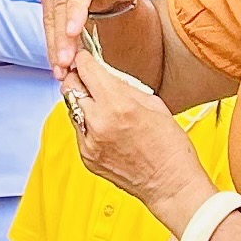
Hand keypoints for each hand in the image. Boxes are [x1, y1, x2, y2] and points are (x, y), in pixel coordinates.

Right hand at [38, 0, 153, 71]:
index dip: (76, 8)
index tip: (73, 32)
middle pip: (62, 0)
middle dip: (62, 33)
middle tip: (66, 60)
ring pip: (51, 11)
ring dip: (54, 41)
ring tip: (60, 67)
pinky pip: (47, 17)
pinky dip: (52, 40)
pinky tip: (57, 60)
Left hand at [64, 52, 209, 224]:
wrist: (170, 184)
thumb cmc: (170, 145)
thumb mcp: (153, 103)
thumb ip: (124, 86)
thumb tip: (105, 73)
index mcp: (117, 105)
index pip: (86, 70)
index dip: (84, 59)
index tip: (85, 56)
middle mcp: (98, 123)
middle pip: (69, 88)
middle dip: (77, 78)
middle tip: (87, 77)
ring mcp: (89, 143)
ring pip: (71, 109)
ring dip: (82, 101)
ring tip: (102, 105)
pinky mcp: (87, 158)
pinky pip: (78, 131)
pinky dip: (87, 124)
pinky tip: (106, 127)